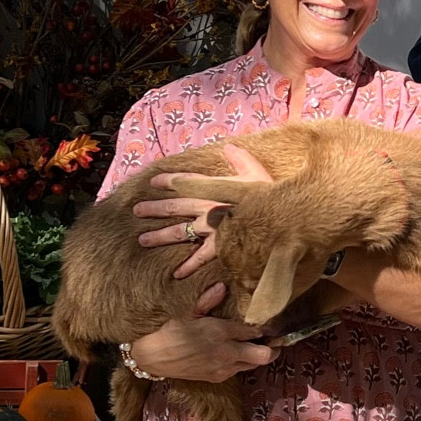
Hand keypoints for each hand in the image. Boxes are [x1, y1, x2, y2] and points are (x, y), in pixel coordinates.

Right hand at [126, 283, 278, 383]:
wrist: (151, 358)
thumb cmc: (168, 331)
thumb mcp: (186, 312)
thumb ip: (207, 301)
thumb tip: (222, 287)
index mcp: (220, 333)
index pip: (254, 332)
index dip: (265, 327)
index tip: (269, 322)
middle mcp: (226, 353)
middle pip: (265, 355)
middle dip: (273, 347)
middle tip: (272, 338)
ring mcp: (223, 369)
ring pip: (254, 365)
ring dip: (258, 355)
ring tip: (254, 344)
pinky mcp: (217, 378)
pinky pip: (239, 371)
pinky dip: (243, 362)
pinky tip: (235, 352)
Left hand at [134, 144, 272, 278]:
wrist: (283, 218)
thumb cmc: (273, 197)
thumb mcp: (258, 174)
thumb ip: (242, 160)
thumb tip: (230, 147)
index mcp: (218, 188)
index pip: (188, 182)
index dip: (170, 181)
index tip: (153, 182)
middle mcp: (211, 206)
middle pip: (177, 206)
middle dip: (155, 208)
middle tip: (136, 211)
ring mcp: (213, 226)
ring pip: (181, 230)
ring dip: (160, 235)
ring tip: (142, 240)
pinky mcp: (221, 245)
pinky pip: (201, 257)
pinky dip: (189, 266)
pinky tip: (176, 273)